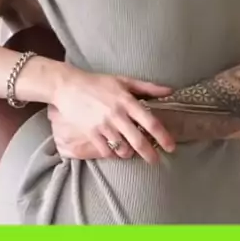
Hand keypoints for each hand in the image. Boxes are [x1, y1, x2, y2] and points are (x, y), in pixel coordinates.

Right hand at [52, 69, 175, 163]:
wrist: (69, 86)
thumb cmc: (98, 82)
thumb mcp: (124, 80)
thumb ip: (148, 87)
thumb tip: (170, 90)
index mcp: (127, 101)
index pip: (150, 122)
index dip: (163, 136)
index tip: (170, 146)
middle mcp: (117, 115)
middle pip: (138, 140)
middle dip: (150, 154)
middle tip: (155, 160)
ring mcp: (103, 125)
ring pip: (123, 148)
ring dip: (130, 154)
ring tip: (132, 153)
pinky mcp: (91, 133)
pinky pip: (106, 151)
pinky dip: (113, 154)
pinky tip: (115, 151)